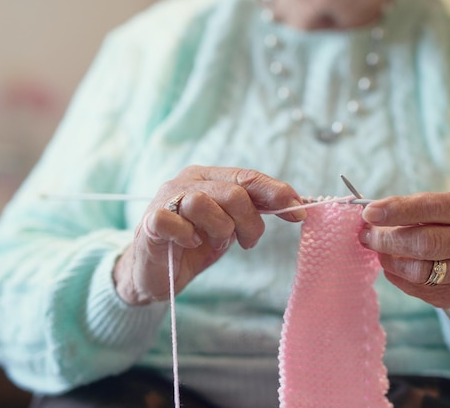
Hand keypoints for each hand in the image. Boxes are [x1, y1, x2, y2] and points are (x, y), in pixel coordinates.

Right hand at [114, 166, 306, 305]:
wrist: (156, 272)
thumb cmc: (195, 245)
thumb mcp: (230, 226)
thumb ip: (253, 212)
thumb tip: (296, 205)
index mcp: (209, 177)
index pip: (248, 177)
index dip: (276, 192)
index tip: (299, 212)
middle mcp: (187, 182)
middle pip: (232, 192)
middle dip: (250, 221)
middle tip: (248, 241)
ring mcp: (166, 199)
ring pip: (203, 203)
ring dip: (219, 229)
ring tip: (216, 243)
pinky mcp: (149, 222)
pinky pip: (172, 221)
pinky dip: (188, 235)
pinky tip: (191, 244)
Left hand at [359, 192, 449, 307]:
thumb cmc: (439, 222)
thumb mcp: (429, 205)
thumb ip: (403, 208)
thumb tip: (369, 215)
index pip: (431, 209)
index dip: (397, 211)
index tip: (369, 213)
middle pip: (425, 244)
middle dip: (388, 240)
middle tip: (366, 236)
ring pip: (419, 272)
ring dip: (390, 261)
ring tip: (380, 251)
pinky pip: (417, 289)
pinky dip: (398, 276)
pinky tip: (396, 264)